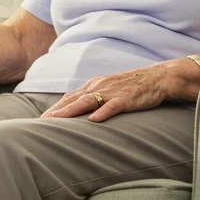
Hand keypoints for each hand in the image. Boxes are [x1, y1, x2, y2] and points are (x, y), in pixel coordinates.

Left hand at [39, 62, 173, 121]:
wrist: (157, 78)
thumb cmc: (132, 87)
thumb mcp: (109, 90)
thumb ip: (94, 98)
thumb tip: (79, 112)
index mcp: (94, 85)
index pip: (70, 97)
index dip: (56, 107)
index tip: (42, 118)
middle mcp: (99, 86)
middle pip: (74, 99)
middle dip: (57, 110)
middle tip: (42, 121)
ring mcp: (112, 92)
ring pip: (88, 101)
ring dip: (71, 110)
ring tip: (57, 120)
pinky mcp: (126, 98)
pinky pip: (113, 106)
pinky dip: (103, 112)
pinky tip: (93, 120)